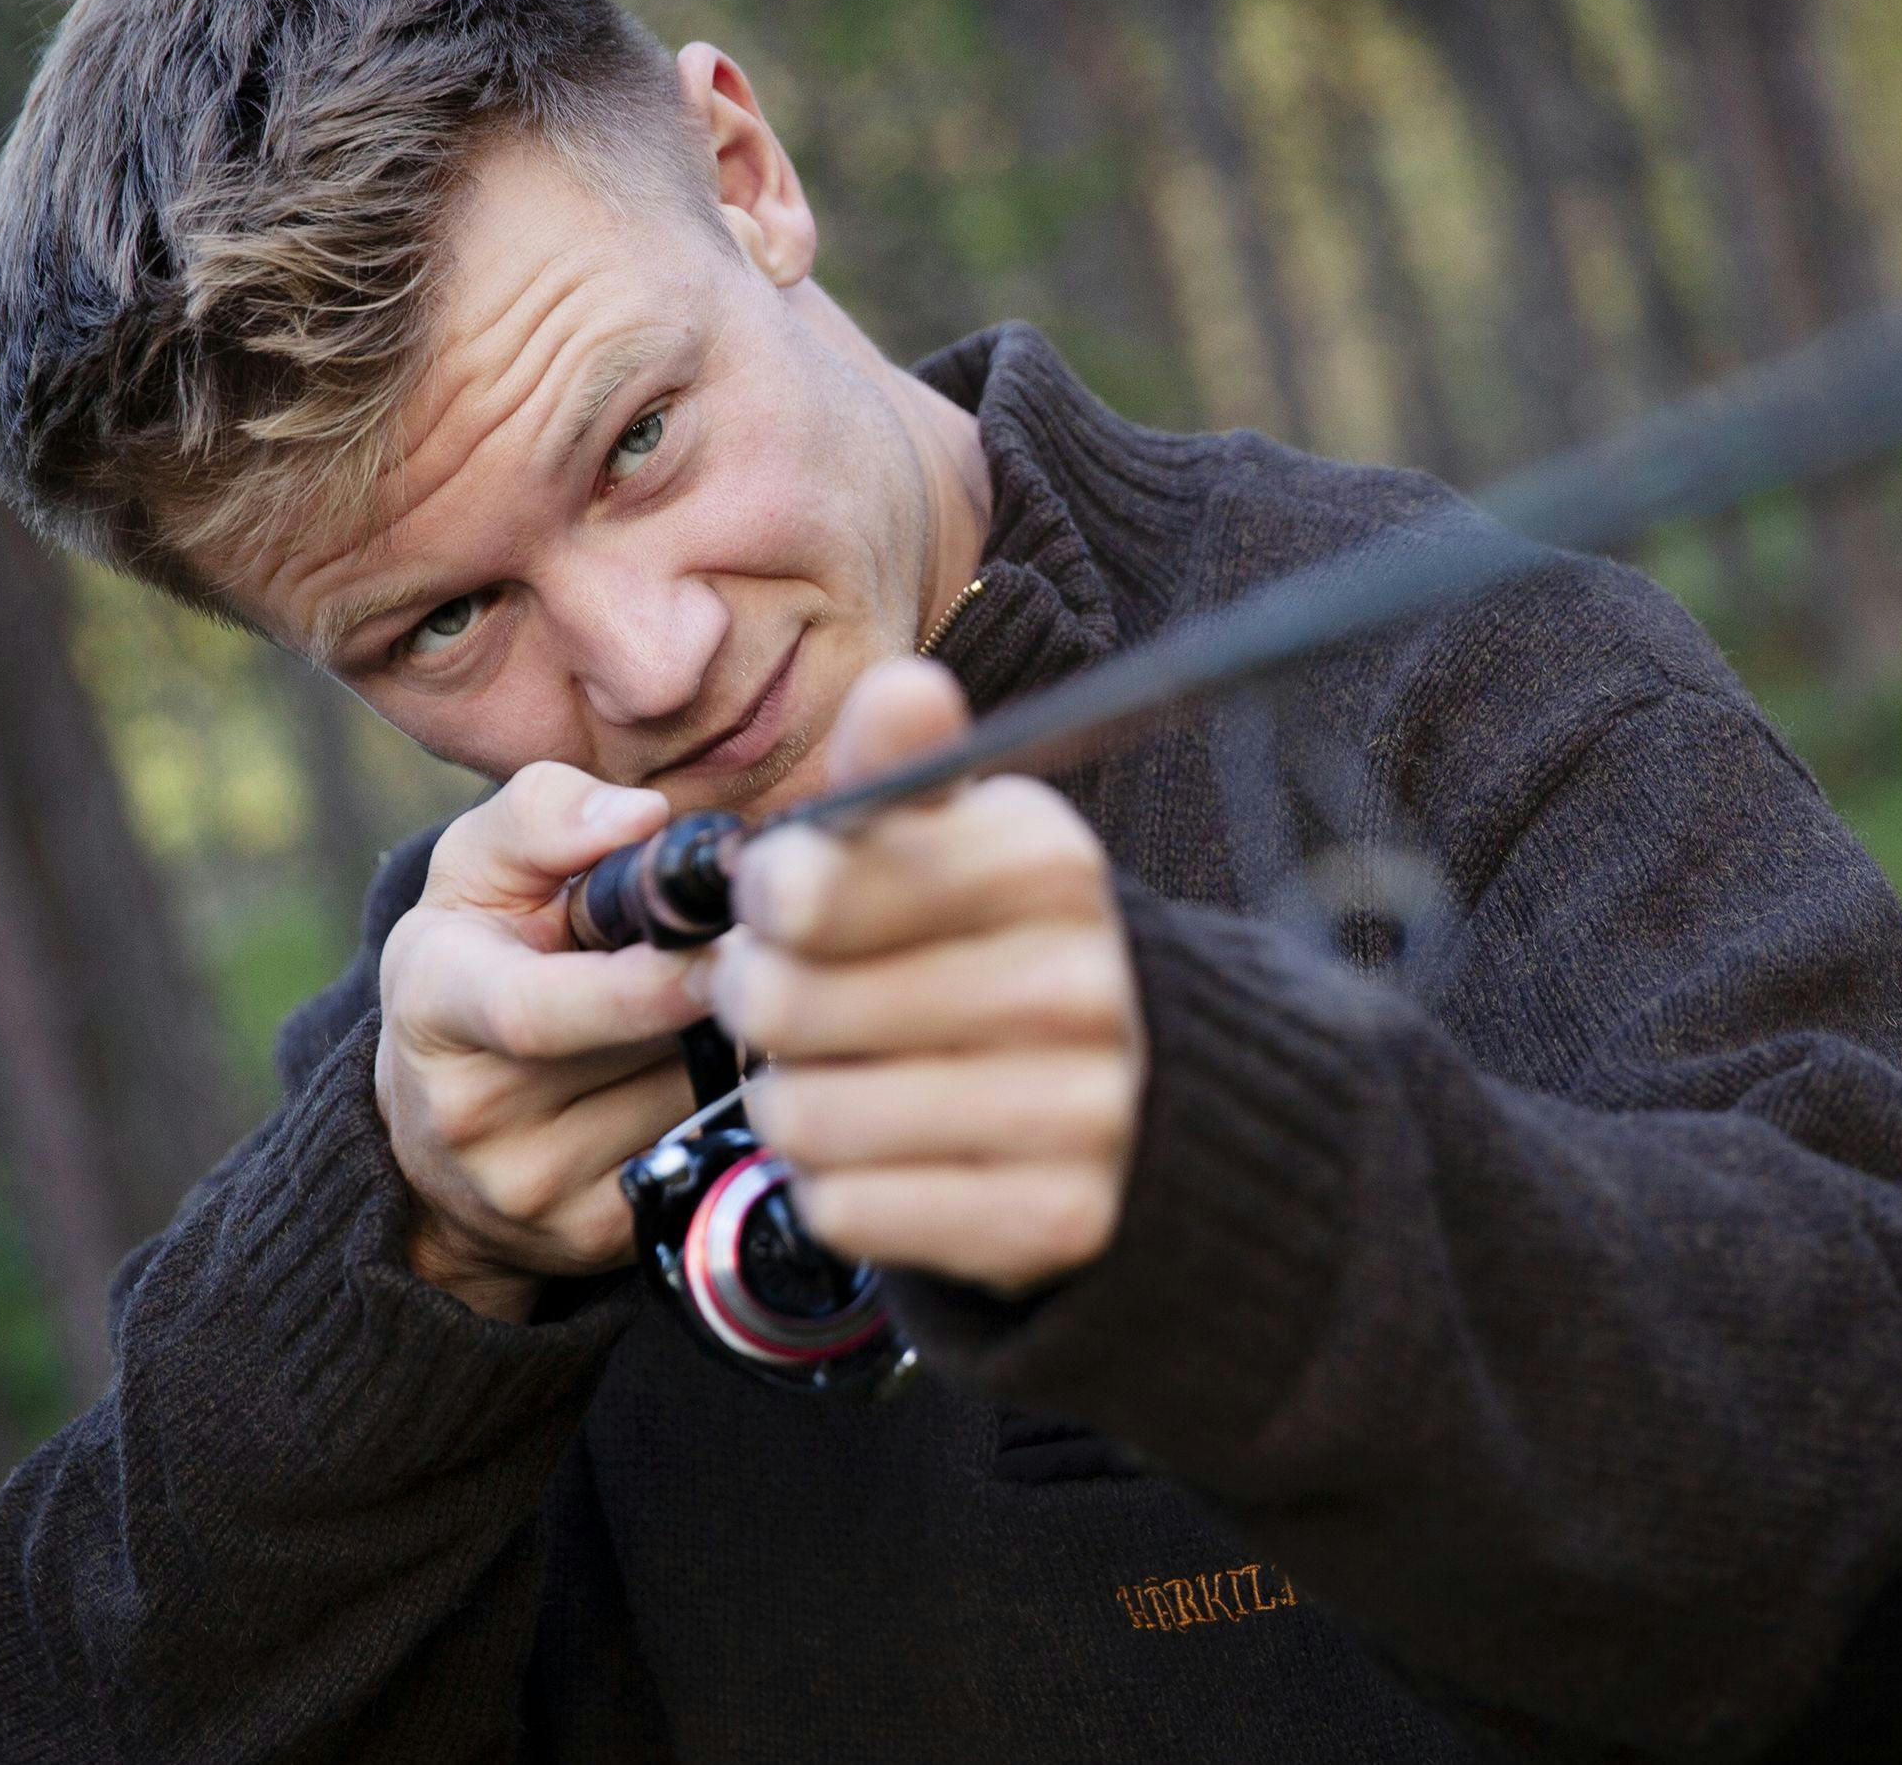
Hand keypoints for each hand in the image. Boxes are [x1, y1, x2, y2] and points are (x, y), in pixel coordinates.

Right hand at [375, 763, 712, 1322]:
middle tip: (751, 947)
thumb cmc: (478, 964)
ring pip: (687, 1098)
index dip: (639, 986)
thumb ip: (546, 815)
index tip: (722, 949)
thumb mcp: (477, 873)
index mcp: (436, 1002)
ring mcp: (528, 1188)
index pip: (536, 1011)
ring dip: (718, 1042)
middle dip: (707, 992)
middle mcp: (469, 1111)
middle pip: (642, 1048)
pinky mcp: (590, 1239)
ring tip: (691, 1009)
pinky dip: (720, 1106)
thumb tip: (643, 817)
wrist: (434, 1137)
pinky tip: (693, 1075)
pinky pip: (702, 1154)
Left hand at [701, 657, 1145, 1296]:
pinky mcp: (1056, 1218)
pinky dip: (840, 1188)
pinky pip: (850, 1208)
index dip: (767, 901)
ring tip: (845, 1080)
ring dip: (795, 1106)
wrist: (1138, 1103)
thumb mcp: (962, 841)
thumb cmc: (1000, 948)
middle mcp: (1078, 982)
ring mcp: (1079, 1110)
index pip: (808, 884)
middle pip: (787, 1003)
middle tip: (797, 1005)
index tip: (788, 906)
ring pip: (807, 1115)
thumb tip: (901, 682)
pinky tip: (888, 1155)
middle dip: (763, 1007)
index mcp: (1048, 863)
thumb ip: (905, 769)